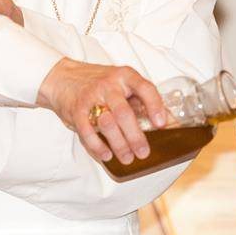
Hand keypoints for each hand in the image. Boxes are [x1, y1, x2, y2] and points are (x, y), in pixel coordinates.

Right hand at [36, 58, 166, 164]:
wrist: (63, 77)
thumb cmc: (101, 84)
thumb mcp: (123, 85)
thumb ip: (144, 102)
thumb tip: (172, 123)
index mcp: (126, 76)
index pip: (145, 88)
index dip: (155, 105)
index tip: (161, 124)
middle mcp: (109, 85)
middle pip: (125, 112)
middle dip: (135, 136)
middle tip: (144, 153)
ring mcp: (91, 97)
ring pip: (108, 123)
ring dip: (119, 144)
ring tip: (127, 158)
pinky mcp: (76, 110)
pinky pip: (87, 131)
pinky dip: (97, 146)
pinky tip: (106, 155)